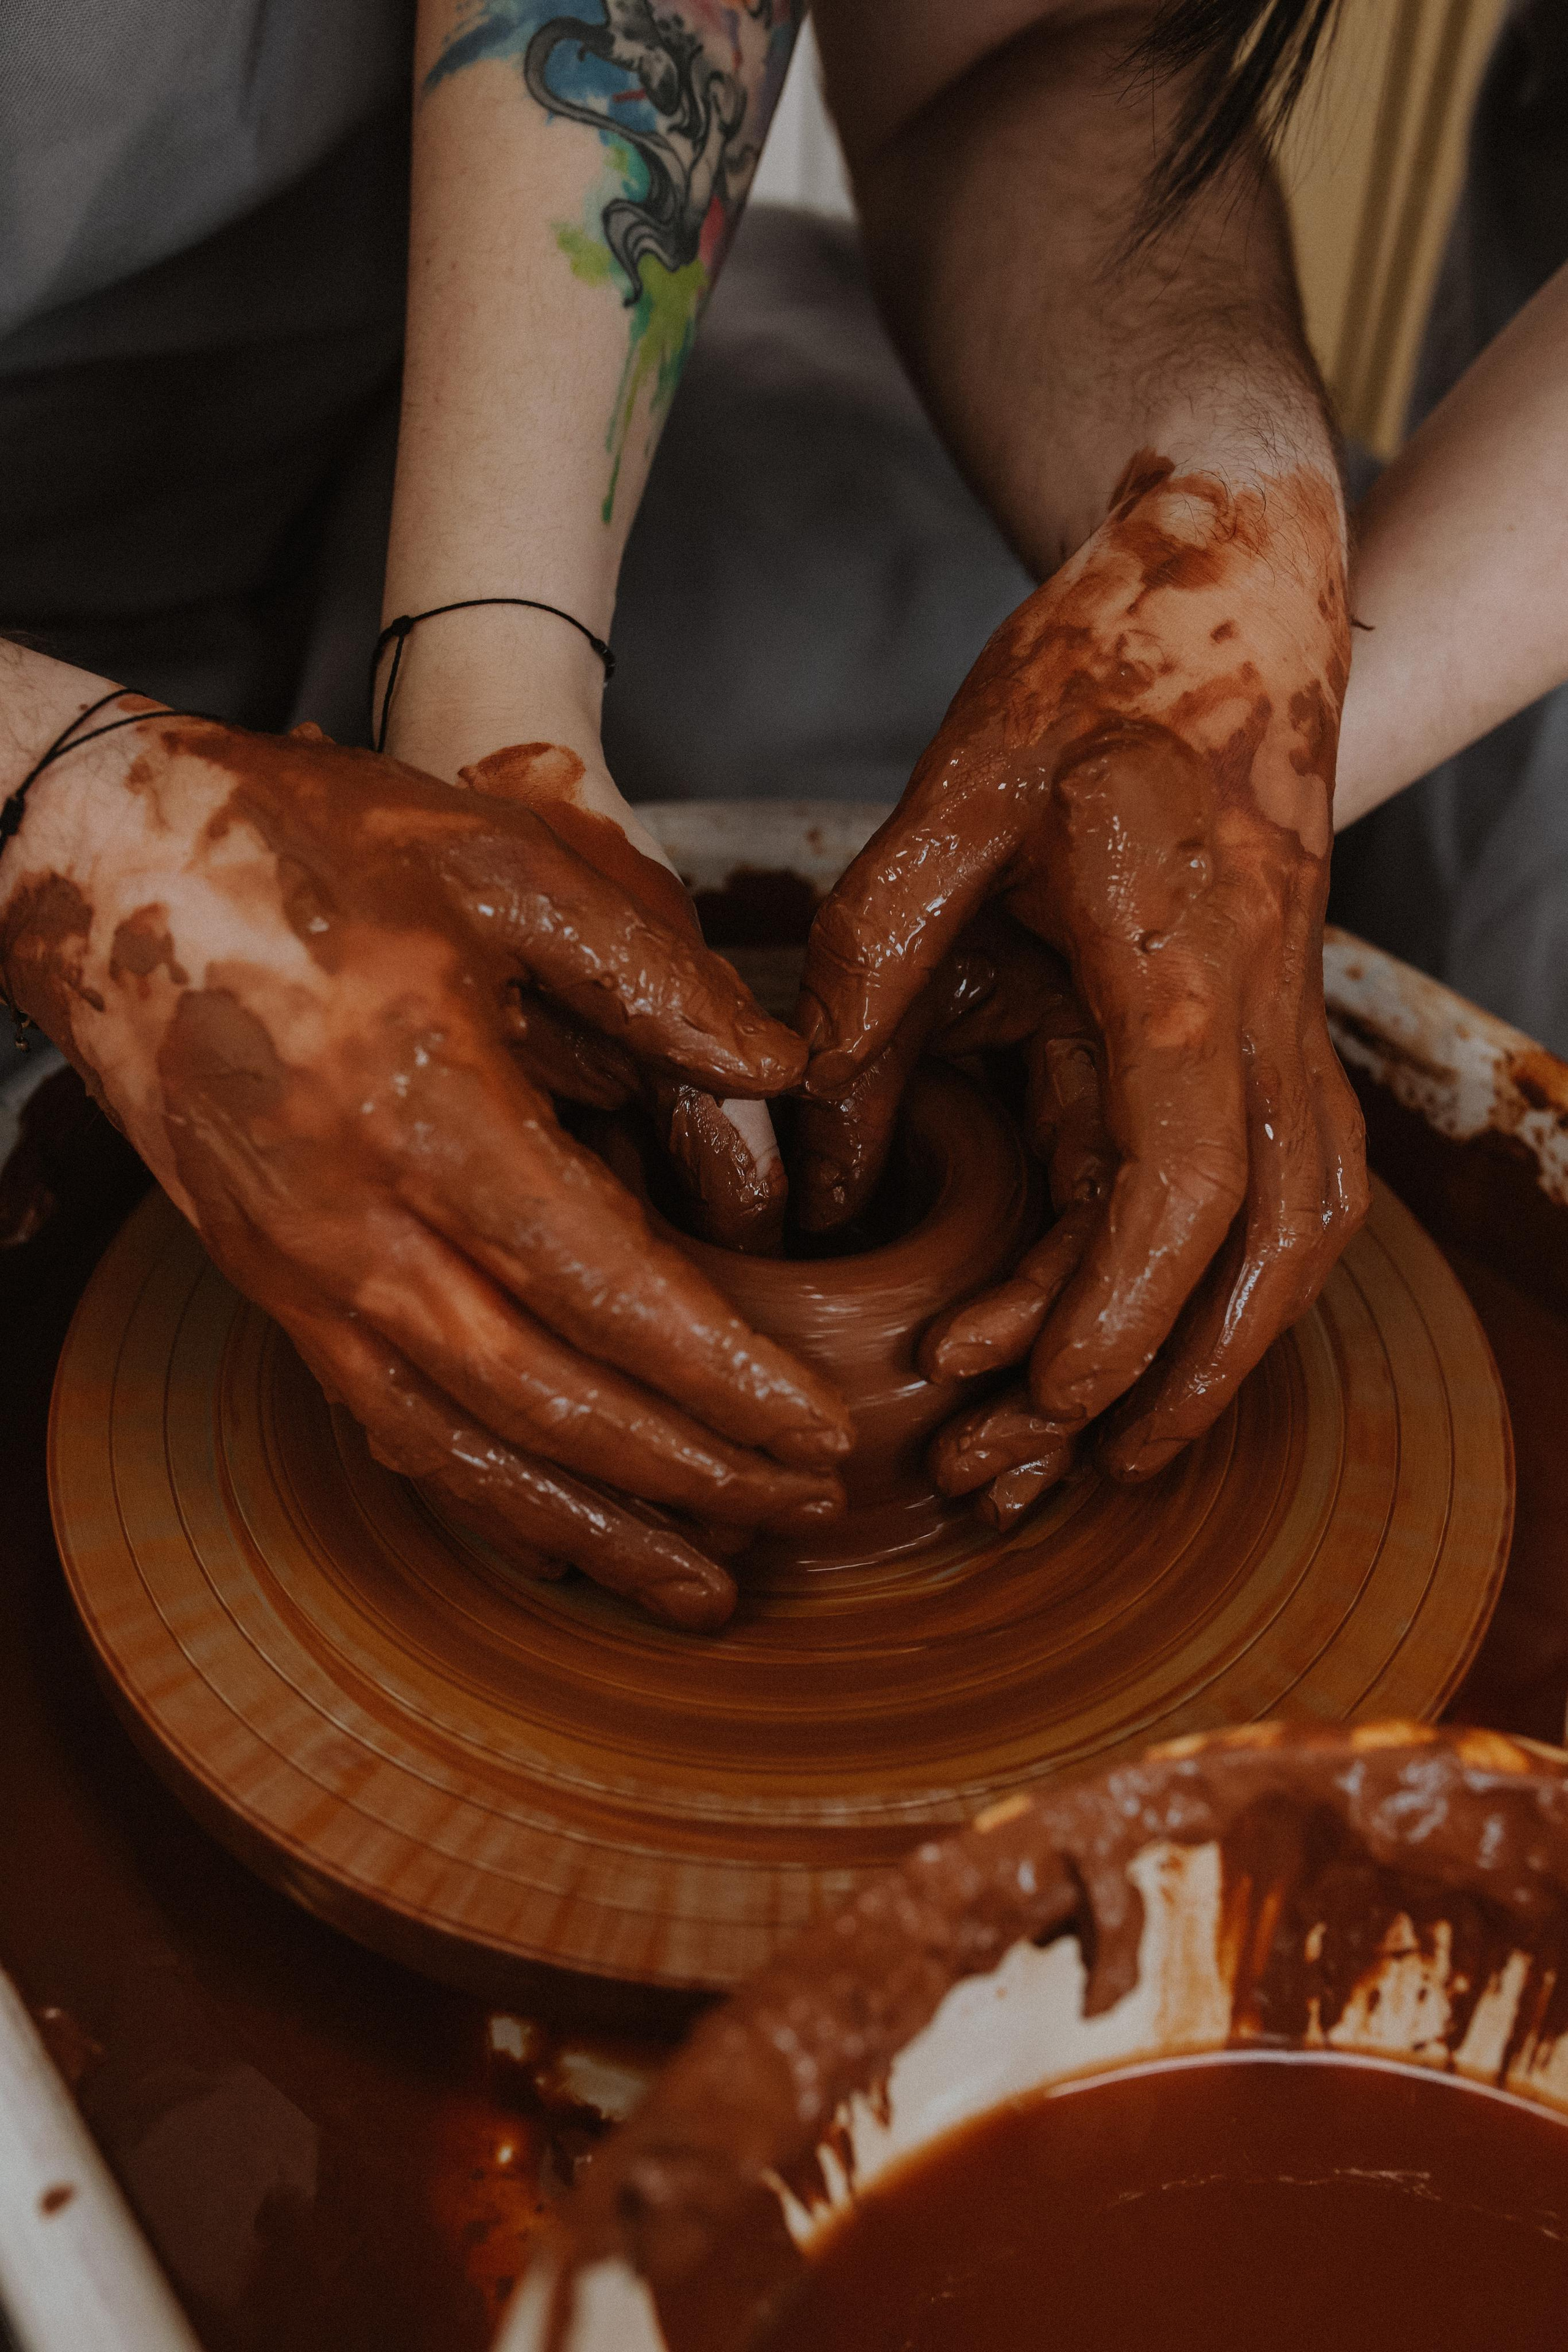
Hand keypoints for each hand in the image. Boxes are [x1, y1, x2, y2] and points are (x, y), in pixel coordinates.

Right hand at [0, 711, 850, 1626]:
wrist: (100, 868)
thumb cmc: (306, 848)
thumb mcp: (499, 862)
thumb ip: (651, 971)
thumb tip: (777, 1068)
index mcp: (430, 1117)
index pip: (606, 1294)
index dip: (722, 1377)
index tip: (818, 1429)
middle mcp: (356, 1228)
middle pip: (545, 1404)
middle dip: (686, 1475)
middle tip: (802, 1511)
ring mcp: (300, 1274)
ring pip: (460, 1448)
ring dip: (590, 1528)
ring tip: (702, 1587)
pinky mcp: (271, 1288)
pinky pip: (391, 1424)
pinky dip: (487, 1495)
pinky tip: (563, 1531)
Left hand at [795, 455, 1367, 1516]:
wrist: (1228, 597)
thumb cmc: (1083, 684)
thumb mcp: (943, 808)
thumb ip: (867, 980)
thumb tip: (808, 1169)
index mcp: (1178, 954)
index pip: (1179, 1178)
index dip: (1112, 1308)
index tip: (1027, 1394)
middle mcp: (1262, 1009)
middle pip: (1257, 1247)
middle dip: (1148, 1375)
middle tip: (1021, 1469)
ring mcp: (1290, 1021)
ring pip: (1300, 1234)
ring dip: (1211, 1354)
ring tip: (1101, 1451)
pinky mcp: (1279, 1027)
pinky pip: (1293, 1188)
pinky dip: (1236, 1285)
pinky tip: (1157, 1341)